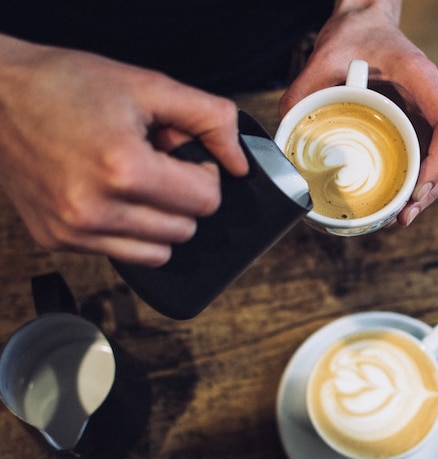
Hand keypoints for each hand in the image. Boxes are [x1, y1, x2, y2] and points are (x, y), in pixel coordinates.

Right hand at [0, 35, 247, 265]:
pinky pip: (123, 254)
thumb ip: (210, 119)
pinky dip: (130, 231)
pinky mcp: (57, 240)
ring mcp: (73, 230)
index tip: (184, 155)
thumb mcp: (149, 86)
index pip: (206, 201)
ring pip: (160, 252)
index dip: (204, 174)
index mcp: (123, 169)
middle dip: (184, 197)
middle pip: (186, 230)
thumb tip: (240, 163)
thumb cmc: (67, 85)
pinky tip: (112, 195)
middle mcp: (95, 208)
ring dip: (162, 220)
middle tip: (157, 163)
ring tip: (135, 180)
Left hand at [279, 0, 437, 225]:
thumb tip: (286, 132)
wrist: (367, 23)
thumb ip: (303, 90)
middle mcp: (435, 98)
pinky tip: (403, 200)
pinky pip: (436, 158)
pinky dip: (425, 183)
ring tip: (403, 215)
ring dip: (433, 191)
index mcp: (422, 79)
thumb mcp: (324, 56)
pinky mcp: (424, 125)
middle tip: (404, 214)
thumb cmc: (355, 35)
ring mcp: (433, 114)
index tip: (417, 186)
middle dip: (435, 188)